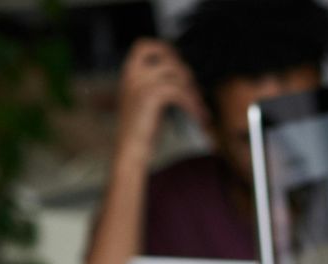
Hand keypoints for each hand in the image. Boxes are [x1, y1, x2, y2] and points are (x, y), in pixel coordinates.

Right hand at [115, 38, 206, 153]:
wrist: (130, 152)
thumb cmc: (140, 131)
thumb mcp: (145, 102)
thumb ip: (157, 84)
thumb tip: (183, 75)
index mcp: (128, 75)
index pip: (143, 46)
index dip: (163, 48)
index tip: (178, 61)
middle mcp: (132, 76)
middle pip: (166, 56)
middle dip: (184, 70)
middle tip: (193, 88)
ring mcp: (140, 84)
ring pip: (177, 76)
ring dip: (193, 91)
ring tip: (199, 106)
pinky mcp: (150, 97)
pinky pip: (180, 92)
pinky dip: (192, 104)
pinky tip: (198, 115)